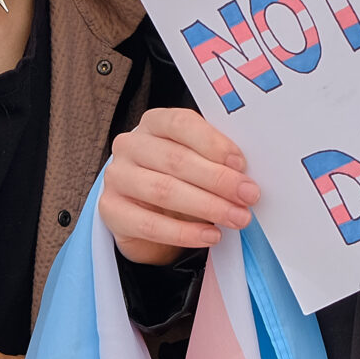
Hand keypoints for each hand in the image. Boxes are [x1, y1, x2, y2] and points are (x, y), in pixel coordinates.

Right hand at [102, 108, 256, 265]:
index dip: (213, 143)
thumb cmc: (178, 180)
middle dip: (218, 180)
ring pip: (164, 191)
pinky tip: (210, 235)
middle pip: (175, 159)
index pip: (181, 123)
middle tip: (248, 196)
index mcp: (154, 123)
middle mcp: (130, 145)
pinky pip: (149, 224)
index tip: (241, 164)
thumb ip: (215, 160)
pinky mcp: (110, 210)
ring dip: (207, 206)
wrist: (147, 214)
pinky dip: (184, 233)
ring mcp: (116, 177)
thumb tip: (246, 175)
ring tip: (236, 218)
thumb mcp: (196, 162)